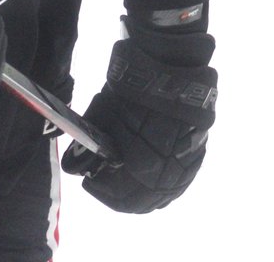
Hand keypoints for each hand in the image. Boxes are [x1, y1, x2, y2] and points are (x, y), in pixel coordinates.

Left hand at [62, 21, 217, 213]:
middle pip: (137, 203)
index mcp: (140, 168)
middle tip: (102, 183)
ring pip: (160, 198)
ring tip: (122, 182)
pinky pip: (176, 185)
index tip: (88, 180)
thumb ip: (88, 149)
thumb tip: (76, 165)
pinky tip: (147, 179)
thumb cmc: (131, 92)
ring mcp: (185, 169)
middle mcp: (166, 176)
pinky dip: (159, 188)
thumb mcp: (100, 118)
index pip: (114, 194)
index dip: (97, 188)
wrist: (170, 70)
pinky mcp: (196, 159)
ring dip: (138, 195)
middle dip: (115, 195)